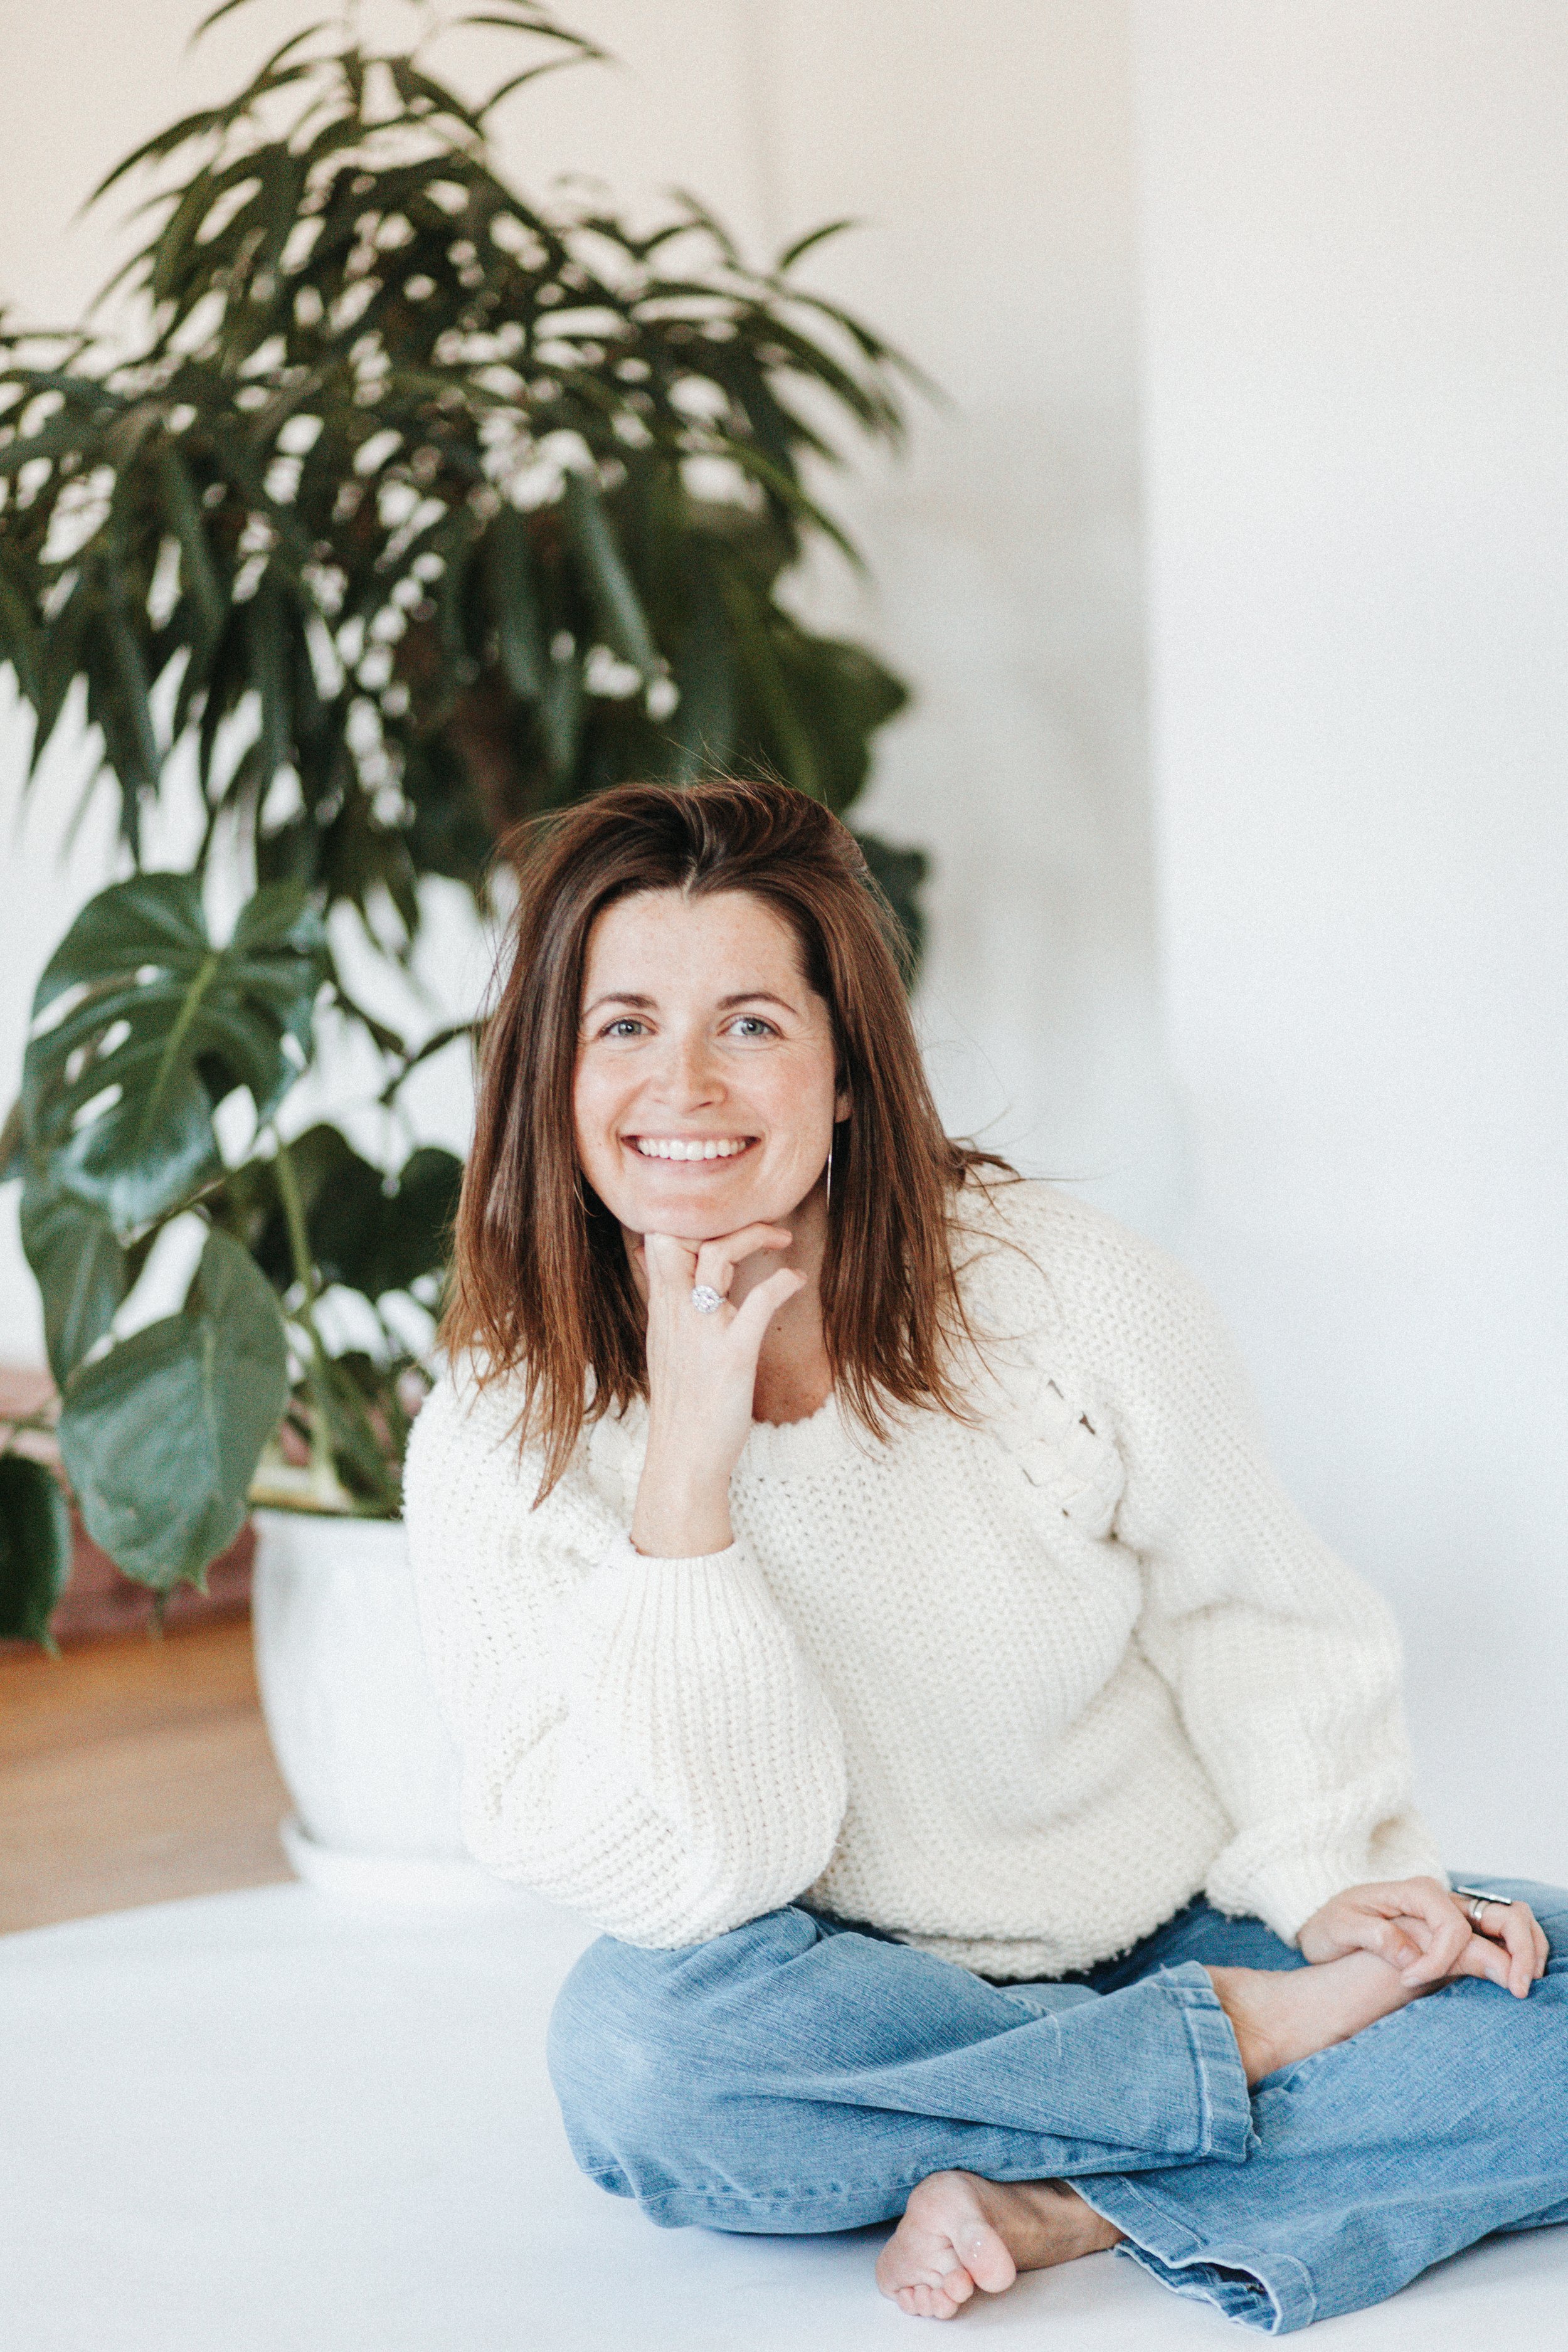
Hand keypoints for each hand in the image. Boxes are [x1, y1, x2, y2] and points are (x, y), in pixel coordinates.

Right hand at [631, 1224, 804, 1557]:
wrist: (683, 1460)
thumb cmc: (683, 1408)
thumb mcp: (667, 1351)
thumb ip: (675, 1313)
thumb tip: (688, 1285)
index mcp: (661, 1312)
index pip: (660, 1242)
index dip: (690, 1225)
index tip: (722, 1229)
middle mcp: (677, 1314)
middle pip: (682, 1237)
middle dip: (721, 1220)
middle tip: (758, 1224)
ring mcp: (704, 1333)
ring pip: (718, 1258)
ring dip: (755, 1237)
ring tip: (782, 1240)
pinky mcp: (732, 1356)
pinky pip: (759, 1302)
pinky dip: (783, 1283)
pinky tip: (797, 1280)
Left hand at [1297, 1876, 1547, 1998]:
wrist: (1325, 1923)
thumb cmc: (1330, 1923)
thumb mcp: (1338, 1927)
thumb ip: (1374, 1936)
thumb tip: (1410, 1956)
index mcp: (1416, 1892)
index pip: (1451, 1927)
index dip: (1438, 1960)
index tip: (1408, 1981)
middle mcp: (1442, 1899)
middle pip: (1501, 1913)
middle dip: (1517, 1949)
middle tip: (1516, 1988)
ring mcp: (1454, 1913)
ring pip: (1510, 1920)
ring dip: (1526, 1949)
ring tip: (1524, 1983)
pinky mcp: (1457, 1931)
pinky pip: (1499, 1936)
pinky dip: (1517, 1953)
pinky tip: (1516, 1977)